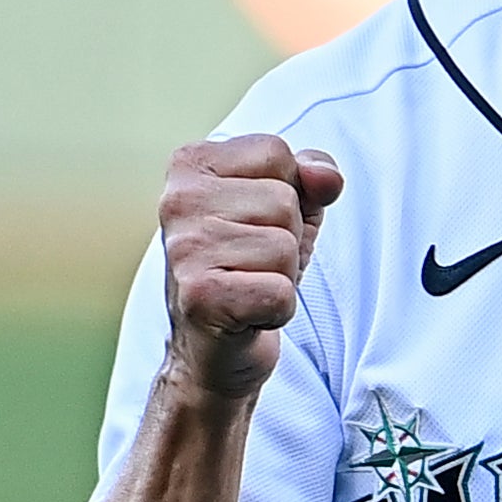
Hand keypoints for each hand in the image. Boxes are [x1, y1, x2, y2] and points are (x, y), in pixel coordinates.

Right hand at [159, 134, 342, 399]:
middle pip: (283, 201)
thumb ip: (313, 176)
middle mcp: (177, 200)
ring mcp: (183, 249)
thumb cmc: (251, 266)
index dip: (288, 193)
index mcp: (190, 164)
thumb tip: (325, 177)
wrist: (213, 348)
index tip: (257, 223)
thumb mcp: (290, 208)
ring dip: (282, 276)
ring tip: (249, 285)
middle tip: (253, 263)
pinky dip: (278, 310)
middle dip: (287, 238)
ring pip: (285, 248)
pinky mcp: (199, 297)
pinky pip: (280, 293)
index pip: (277, 153)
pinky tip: (248, 314)